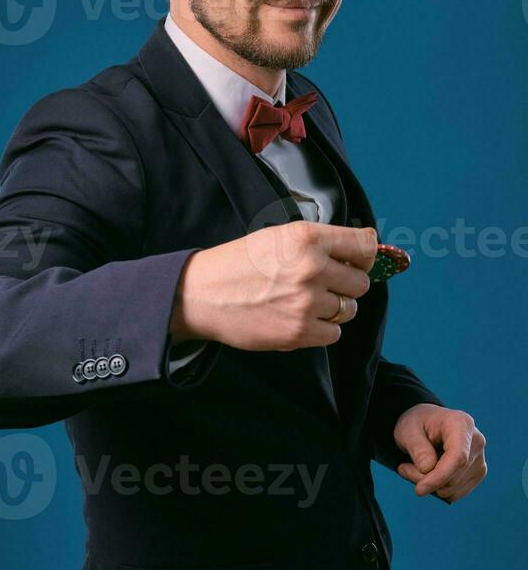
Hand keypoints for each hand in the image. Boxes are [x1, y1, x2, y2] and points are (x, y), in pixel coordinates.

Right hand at [169, 222, 378, 351]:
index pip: (366, 245)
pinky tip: (299, 318)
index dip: (364, 256)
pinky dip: (321, 329)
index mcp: (307, 238)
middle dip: (346, 284)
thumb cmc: (240, 263)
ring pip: (349, 309)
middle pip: (361, 282)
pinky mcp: (298, 332)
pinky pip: (334, 334)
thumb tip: (364, 253)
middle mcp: (311, 268)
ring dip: (334, 308)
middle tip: (321, 284)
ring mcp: (306, 303)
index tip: (355, 262)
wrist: (203, 295)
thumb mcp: (279, 236)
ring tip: (306, 302)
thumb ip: (319, 243)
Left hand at [393, 403, 486, 501]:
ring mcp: (479, 458)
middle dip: (425, 478)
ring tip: (414, 467)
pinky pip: (455, 493)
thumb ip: (417, 447)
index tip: (419, 489)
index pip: (458, 456)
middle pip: (454, 475)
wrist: (425, 424)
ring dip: (429, 484)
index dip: (439, 476)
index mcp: (461, 423)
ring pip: (453, 487)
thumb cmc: (416, 423)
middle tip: (404, 468)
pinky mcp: (477, 473)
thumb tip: (427, 468)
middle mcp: (476, 441)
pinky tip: (428, 473)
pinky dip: (437, 489)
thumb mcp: (407, 429)